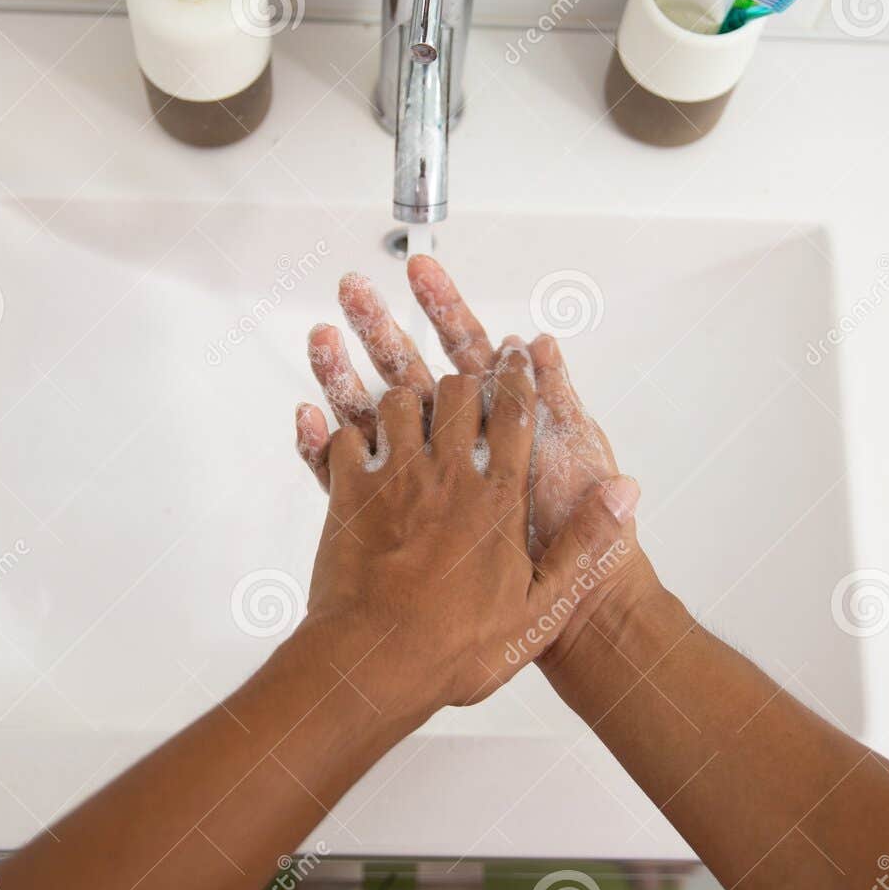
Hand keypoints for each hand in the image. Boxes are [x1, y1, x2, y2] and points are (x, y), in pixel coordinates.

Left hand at [296, 348, 640, 721]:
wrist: (376, 664)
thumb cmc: (460, 647)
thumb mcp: (540, 608)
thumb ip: (584, 545)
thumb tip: (626, 491)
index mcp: (498, 500)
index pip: (516, 416)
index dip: (520, 378)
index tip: (518, 354)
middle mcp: (446, 476)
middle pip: (458, 392)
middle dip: (463, 385)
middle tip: (463, 393)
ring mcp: (393, 481)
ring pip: (400, 401)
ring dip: (407, 403)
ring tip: (411, 418)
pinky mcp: (347, 496)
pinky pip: (344, 438)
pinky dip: (349, 435)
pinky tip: (352, 446)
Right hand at [297, 256, 620, 559]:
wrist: (566, 619)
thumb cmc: (582, 543)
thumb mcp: (577, 460)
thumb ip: (558, 401)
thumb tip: (539, 344)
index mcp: (500, 424)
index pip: (468, 351)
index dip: (443, 308)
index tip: (420, 270)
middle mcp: (458, 445)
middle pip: (412, 371)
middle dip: (381, 326)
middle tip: (352, 288)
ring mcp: (421, 478)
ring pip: (373, 416)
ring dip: (343, 375)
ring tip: (320, 337)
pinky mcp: (393, 515)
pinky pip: (349, 476)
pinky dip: (323, 447)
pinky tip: (306, 417)